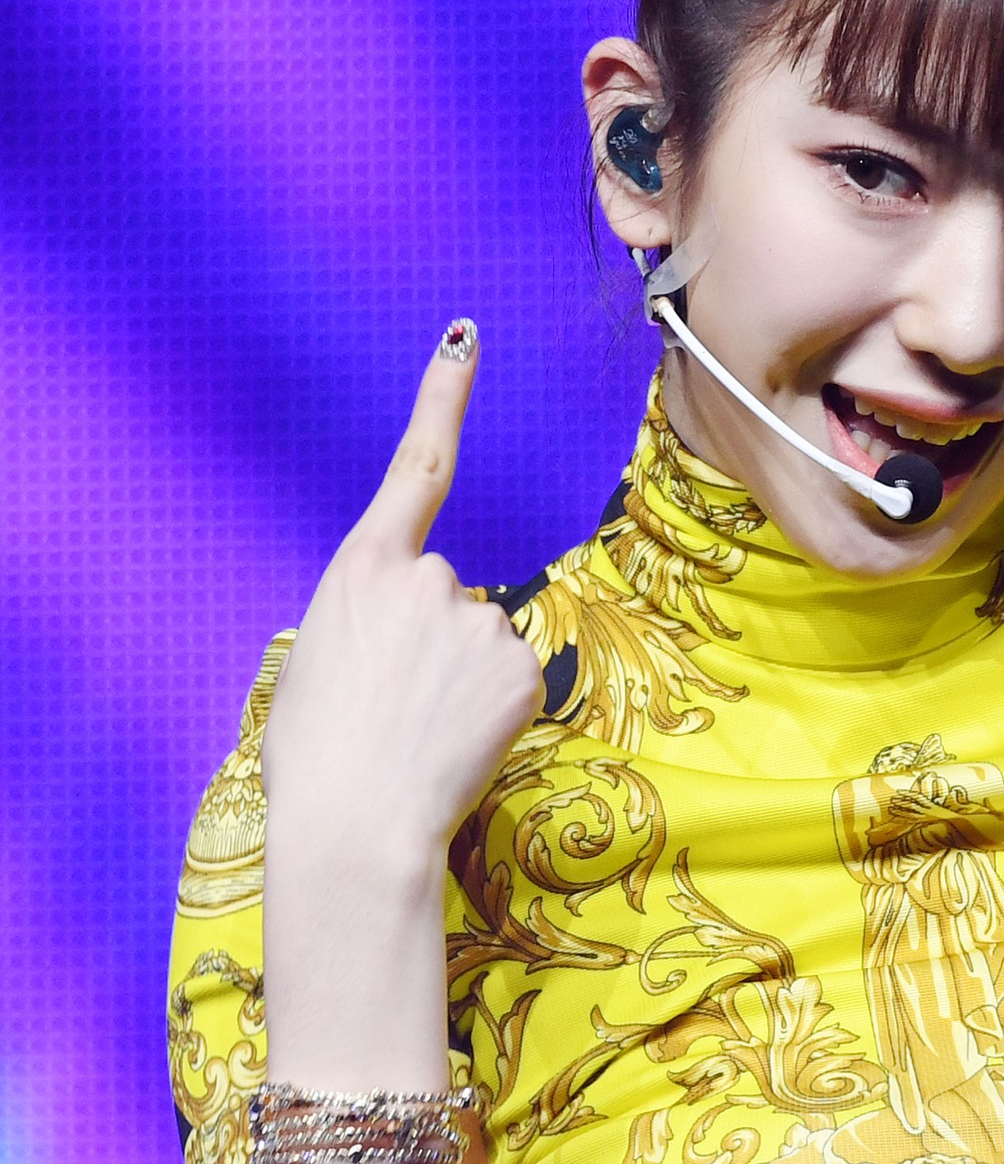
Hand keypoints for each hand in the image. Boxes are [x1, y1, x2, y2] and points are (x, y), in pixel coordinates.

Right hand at [261, 324, 544, 869]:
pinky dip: (490, 709)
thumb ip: (373, 616)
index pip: (417, 466)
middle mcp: (432, 580)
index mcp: (365, 568)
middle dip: (429, 642)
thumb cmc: (319, 754)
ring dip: (458, 679)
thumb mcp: (322, 657)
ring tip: (418, 728)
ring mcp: (483, 623)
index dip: (443, 397)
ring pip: (480, 641)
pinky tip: (456, 740)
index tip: (466, 338)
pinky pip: (512, 679)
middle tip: (392, 703)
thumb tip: (414, 627)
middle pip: (447, 595)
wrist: (356, 824)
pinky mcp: (524, 670)